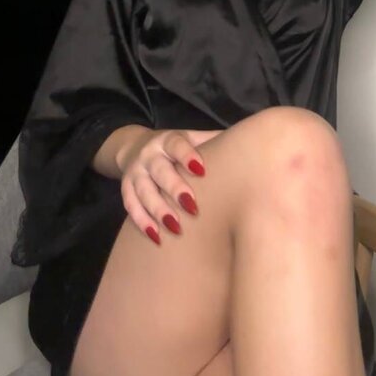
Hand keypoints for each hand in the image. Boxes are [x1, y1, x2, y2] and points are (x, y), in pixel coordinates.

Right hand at [119, 127, 221, 243]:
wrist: (136, 147)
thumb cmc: (176, 148)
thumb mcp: (192, 139)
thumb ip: (213, 142)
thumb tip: (250, 140)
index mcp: (168, 140)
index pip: (176, 145)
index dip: (187, 156)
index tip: (201, 169)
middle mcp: (149, 154)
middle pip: (159, 170)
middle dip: (174, 188)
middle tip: (192, 206)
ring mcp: (135, 171)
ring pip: (143, 191)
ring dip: (158, 210)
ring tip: (175, 227)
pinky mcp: (125, 187)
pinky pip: (130, 206)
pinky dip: (142, 221)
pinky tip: (156, 236)